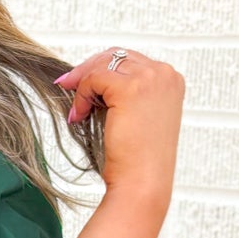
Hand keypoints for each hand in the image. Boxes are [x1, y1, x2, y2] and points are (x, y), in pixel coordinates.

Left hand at [55, 44, 183, 204]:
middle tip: (67, 85)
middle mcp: (165, 74)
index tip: (81, 84)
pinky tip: (78, 116)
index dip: (102, 69)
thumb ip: (127, 93)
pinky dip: (81, 96)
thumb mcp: (139, 116)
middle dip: (87, 70)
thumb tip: (92, 76)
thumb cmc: (138, 158)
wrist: (142, 182)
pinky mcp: (130, 88)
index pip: (130, 59)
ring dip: (83, 84)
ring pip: (103, 65)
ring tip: (77, 110)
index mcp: (171, 80)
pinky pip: (93, 79)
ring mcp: (150, 78)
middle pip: (115, 55)